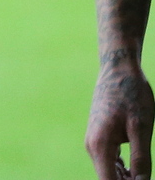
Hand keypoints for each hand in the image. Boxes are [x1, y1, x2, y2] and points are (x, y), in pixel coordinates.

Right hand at [91, 58, 154, 178]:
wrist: (118, 69)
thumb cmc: (131, 95)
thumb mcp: (141, 127)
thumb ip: (141, 158)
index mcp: (100, 145)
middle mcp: (92, 146)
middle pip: (108, 179)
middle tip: (146, 178)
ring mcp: (95, 141)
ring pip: (109, 171)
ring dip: (126, 179)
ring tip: (143, 177)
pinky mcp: (101, 137)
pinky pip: (110, 161)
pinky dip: (123, 170)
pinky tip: (136, 171)